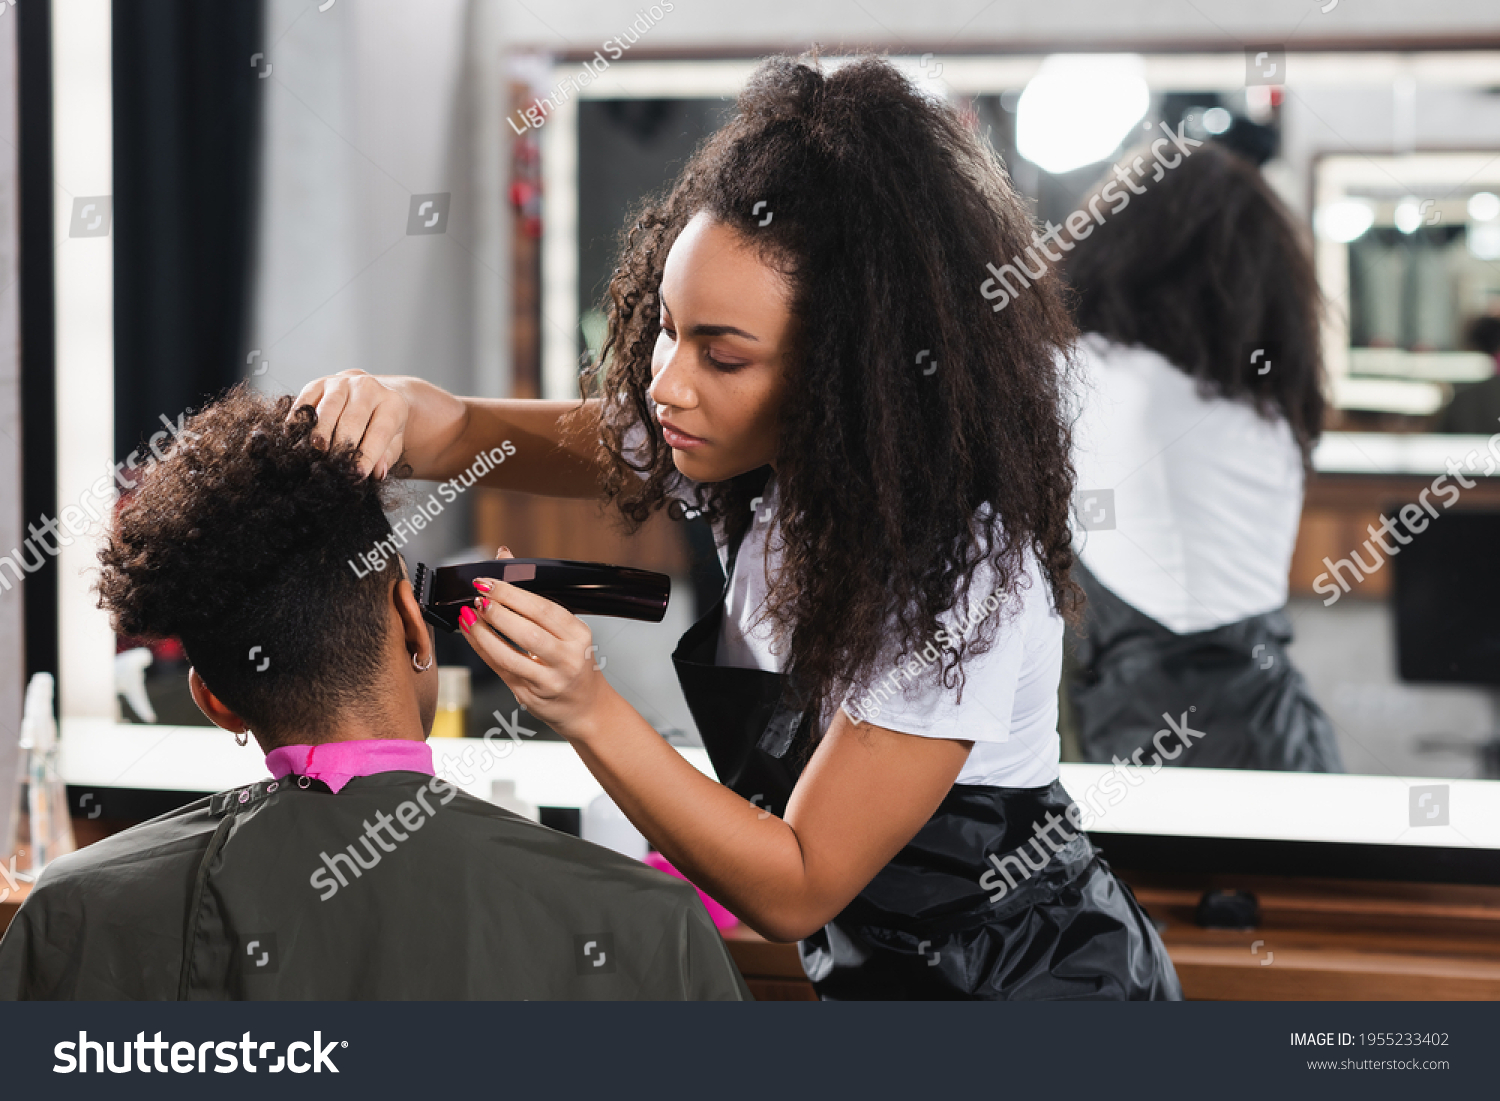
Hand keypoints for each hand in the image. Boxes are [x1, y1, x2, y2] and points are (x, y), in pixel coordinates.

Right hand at [291, 369, 408, 478]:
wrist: (369, 393)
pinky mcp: (318, 383)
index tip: (356, 474)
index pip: (380, 432)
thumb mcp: (392, 441)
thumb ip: (386, 457)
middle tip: (334, 464)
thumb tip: (378, 473)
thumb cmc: (380, 424)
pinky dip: (299, 418)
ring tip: (316, 449)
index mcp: (391, 403)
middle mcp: (367, 388)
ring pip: (329, 407)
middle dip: (342, 444)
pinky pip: (306, 400)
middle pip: (353, 419)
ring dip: (321, 430)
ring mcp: (341, 383)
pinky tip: (293, 434)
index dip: (368, 454)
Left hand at [459, 546, 612, 734]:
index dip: (513, 594)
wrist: (586, 707)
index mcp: (579, 635)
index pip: (544, 609)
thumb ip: (534, 597)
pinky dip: (481, 649)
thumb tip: (505, 556)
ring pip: (510, 654)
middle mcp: (568, 658)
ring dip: (484, 632)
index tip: (490, 582)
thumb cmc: (574, 664)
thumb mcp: (565, 630)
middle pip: (528, 630)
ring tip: (469, 616)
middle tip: (477, 597)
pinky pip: (500, 669)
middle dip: (497, 610)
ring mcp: (549, 680)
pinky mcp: (530, 695)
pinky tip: (471, 634)